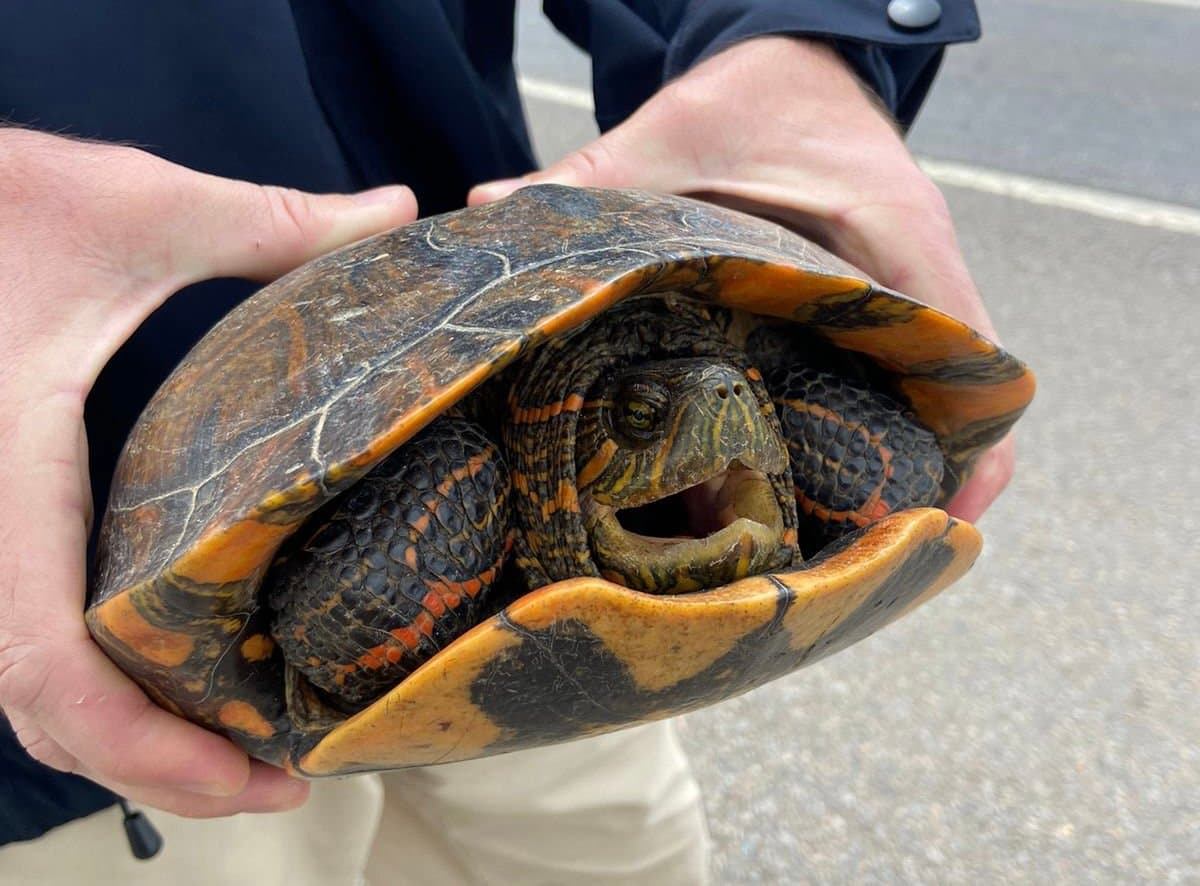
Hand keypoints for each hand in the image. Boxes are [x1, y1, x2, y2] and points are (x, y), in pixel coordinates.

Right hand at [0, 129, 416, 815]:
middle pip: (43, 717)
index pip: (50, 673)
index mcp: (4, 479)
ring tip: (243, 746)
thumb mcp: (128, 204)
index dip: (152, 753)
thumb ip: (266, 223)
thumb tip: (397, 212)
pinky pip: (17, 643)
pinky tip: (171, 673)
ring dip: (127, 739)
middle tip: (282, 777)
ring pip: (20, 694)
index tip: (262, 775)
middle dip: (162, 769)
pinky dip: (91, 687)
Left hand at [470, 37, 1012, 522]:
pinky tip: (809, 480)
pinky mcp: (872, 299)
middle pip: (956, 401)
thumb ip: (599, 176)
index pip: (965, 351)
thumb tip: (492, 206)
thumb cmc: (752, 93)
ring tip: (828, 545)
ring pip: (931, 397)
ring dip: (898, 464)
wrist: (791, 56)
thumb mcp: (676, 133)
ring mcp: (903, 289)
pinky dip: (875, 426)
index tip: (941, 520)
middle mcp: (917, 270)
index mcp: (893, 234)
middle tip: (857, 561)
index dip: (970, 445)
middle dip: (921, 481)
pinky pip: (896, 374)